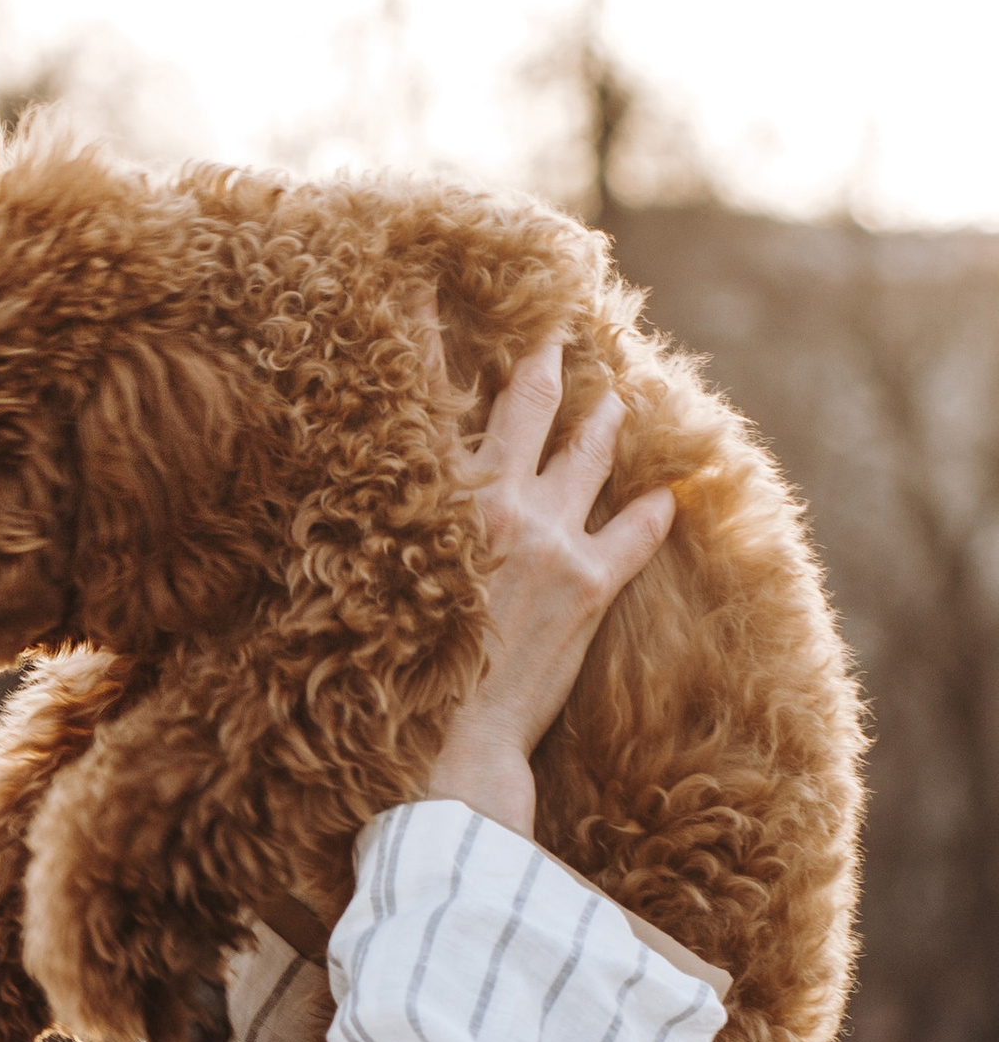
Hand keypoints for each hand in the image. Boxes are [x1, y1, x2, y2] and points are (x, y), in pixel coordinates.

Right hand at [421, 341, 672, 838]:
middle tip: (554, 334)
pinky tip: (669, 495)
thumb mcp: (373, 588)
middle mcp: (500, 507)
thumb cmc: (399, 678)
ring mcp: (551, 542)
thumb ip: (384, 533)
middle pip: (527, 413)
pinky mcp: (589, 586)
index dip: (439, 343)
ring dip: (601, 426)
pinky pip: (634, 535)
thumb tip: (372, 510)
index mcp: (438, 502)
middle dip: (542, 367)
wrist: (450, 746)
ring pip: (586, 460)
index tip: (437, 295)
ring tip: (616, 399)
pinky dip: (653, 514)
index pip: (440, 403)